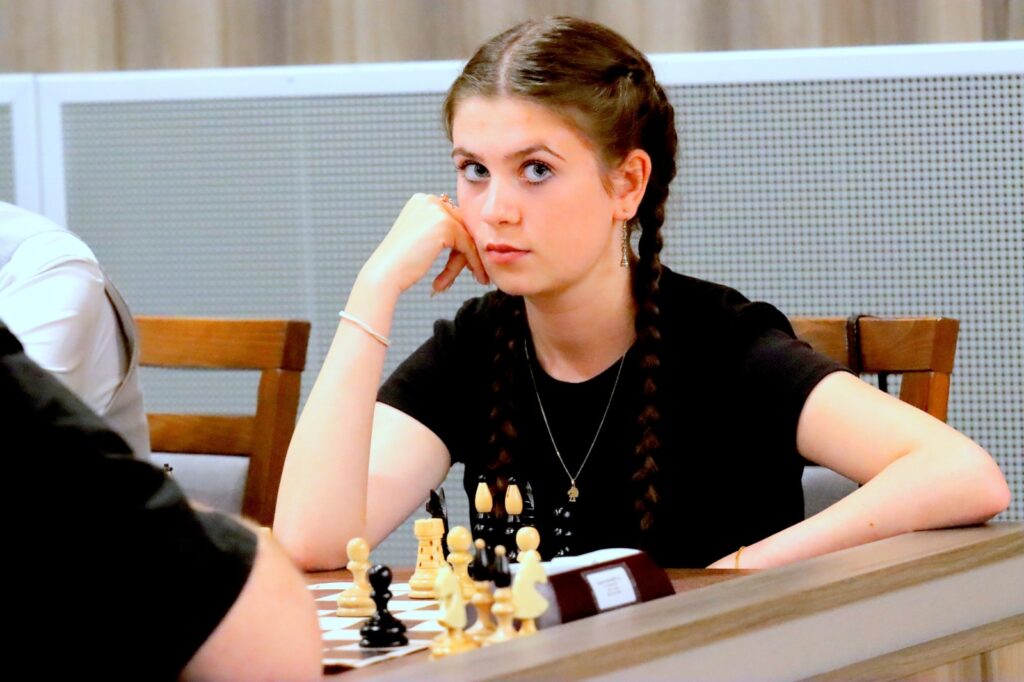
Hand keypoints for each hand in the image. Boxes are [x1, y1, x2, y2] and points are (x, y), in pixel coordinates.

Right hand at [362, 193, 488, 295]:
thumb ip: (440, 232)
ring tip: (477, 278)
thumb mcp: (420, 239)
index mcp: (421, 200)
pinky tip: (479, 276)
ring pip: (466, 237)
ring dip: (468, 261)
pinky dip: (474, 262)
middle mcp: (428, 200)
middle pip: (461, 227)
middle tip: (476, 272)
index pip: (453, 219)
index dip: (462, 243)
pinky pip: (468, 245)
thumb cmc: (400, 264)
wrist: (385, 273)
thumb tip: (468, 236)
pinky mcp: (445, 225)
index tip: (469, 263)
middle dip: (466, 252)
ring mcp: (436, 210)